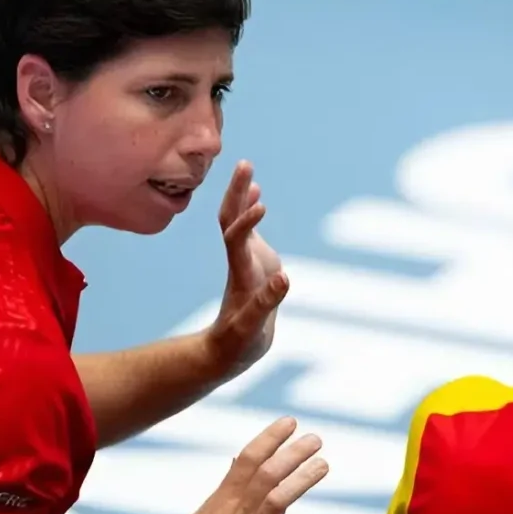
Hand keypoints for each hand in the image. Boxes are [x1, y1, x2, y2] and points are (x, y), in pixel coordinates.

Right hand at [161, 416, 326, 513]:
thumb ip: (226, 490)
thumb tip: (239, 459)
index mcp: (222, 503)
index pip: (246, 461)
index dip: (269, 439)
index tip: (290, 422)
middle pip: (266, 476)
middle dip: (292, 454)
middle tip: (316, 439)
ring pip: (276, 503)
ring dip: (301, 482)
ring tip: (322, 465)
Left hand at [205, 163, 287, 377]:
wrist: (227, 349)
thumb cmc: (238, 344)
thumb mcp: (250, 331)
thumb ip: (266, 304)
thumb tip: (285, 278)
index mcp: (240, 275)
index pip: (236, 241)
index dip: (246, 222)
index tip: (260, 205)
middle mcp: (239, 261)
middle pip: (231, 220)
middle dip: (236, 193)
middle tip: (244, 164)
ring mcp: (245, 259)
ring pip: (236, 220)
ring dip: (241, 194)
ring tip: (246, 167)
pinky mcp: (253, 261)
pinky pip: (248, 228)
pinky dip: (251, 208)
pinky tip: (257, 194)